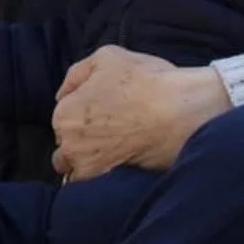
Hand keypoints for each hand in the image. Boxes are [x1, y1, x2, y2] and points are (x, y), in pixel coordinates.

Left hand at [50, 45, 230, 180]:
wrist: (181, 111)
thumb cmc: (146, 81)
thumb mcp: (107, 57)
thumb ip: (77, 75)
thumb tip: (63, 94)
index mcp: (64, 114)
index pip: (62, 121)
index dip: (81, 116)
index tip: (101, 114)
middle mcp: (69, 145)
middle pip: (66, 149)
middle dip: (80, 143)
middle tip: (108, 132)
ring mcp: (89, 168)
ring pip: (76, 171)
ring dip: (87, 164)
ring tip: (112, 152)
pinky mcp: (110, 184)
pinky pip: (95, 186)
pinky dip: (103, 178)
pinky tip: (119, 165)